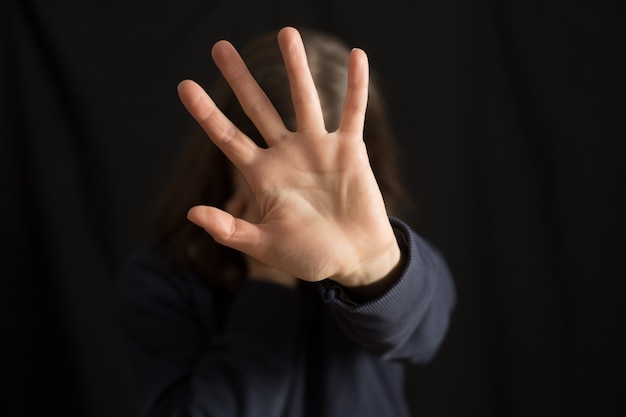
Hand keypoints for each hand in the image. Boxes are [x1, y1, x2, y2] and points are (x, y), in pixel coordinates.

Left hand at [177, 27, 400, 286]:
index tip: (184, 85)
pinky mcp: (349, 150)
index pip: (228, 137)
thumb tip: (192, 213)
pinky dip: (356, 87)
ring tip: (286, 33)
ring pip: (304, 100)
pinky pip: (352, 112)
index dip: (206, 114)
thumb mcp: (266, 245)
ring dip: (296, 68)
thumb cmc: (310, 255)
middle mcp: (286, 154)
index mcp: (263, 175)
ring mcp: (318, 149)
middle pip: (258, 108)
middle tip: (220, 47)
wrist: (354, 258)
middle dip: (240, 79)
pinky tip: (356, 56)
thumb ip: (231, 230)